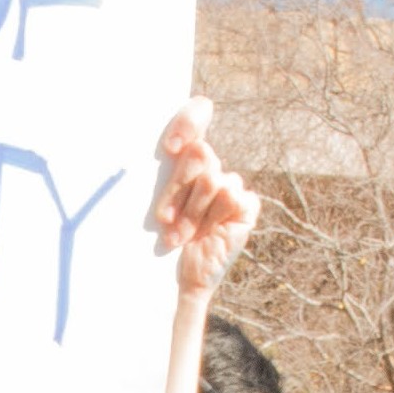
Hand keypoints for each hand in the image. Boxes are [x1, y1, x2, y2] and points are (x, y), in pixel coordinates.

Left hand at [150, 99, 256, 300]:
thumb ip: (155, 171)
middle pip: (199, 153)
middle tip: (164, 218)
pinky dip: (212, 220)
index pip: (198, 112)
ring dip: (191, 213)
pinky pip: (232, 197)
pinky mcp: (246, 205)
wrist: (173, 279)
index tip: (171, 147)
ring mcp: (230, 184)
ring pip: (212, 180)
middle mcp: (209, 166)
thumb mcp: (147, 201)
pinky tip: (205, 236)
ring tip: (178, 235)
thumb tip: (155, 144)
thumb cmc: (152, 240)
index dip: (189, 121)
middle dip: (177, 189)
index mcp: (184, 155)